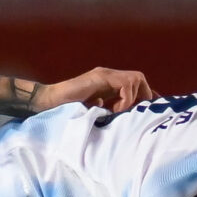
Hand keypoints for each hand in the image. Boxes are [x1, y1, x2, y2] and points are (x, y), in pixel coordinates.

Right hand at [36, 67, 154, 112]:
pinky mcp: (99, 77)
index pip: (137, 85)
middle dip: (143, 97)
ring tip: (119, 112)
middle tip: (134, 114)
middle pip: (140, 79)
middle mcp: (109, 76)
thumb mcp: (97, 113)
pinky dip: (125, 99)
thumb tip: (130, 122)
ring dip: (132, 98)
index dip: (145, 98)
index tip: (147, 115)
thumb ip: (111, 112)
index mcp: (109, 84)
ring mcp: (104, 74)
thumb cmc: (70, 111)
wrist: (49, 103)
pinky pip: (125, 84)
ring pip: (135, 79)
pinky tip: (112, 110)